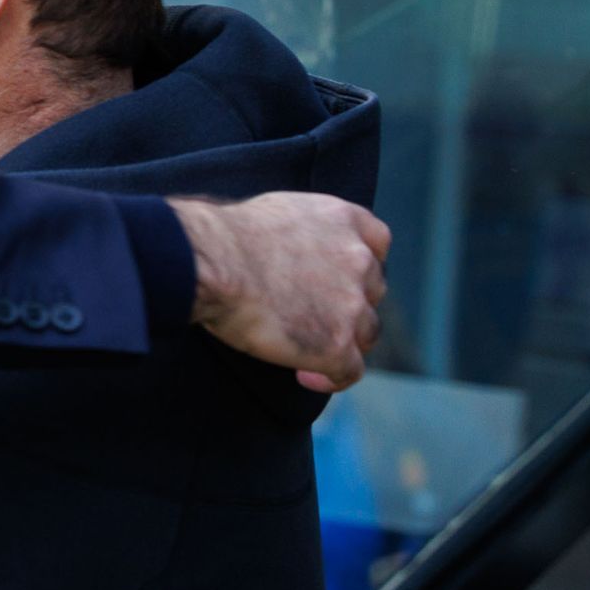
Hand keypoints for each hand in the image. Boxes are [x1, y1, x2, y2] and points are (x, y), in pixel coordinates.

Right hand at [169, 192, 388, 392]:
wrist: (212, 262)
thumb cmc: (225, 237)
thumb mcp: (278, 212)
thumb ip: (304, 231)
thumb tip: (295, 253)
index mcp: (342, 220)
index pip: (376, 243)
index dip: (361, 264)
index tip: (342, 279)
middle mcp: (357, 258)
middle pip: (372, 290)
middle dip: (349, 303)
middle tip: (314, 316)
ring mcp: (351, 304)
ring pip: (366, 332)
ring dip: (342, 341)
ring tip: (307, 350)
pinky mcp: (337, 344)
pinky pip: (349, 371)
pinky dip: (331, 377)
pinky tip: (305, 377)